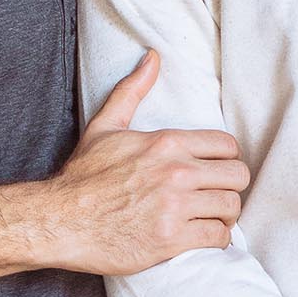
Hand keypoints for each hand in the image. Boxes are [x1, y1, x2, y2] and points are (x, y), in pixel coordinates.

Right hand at [49, 51, 248, 274]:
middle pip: (238, 176)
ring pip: (231, 207)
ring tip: (210, 218)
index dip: (226, 160)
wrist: (59, 221)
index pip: (227, 146)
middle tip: (216, 196)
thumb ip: (132, 91)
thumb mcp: (105, 127)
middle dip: (230, 187)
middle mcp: (176, 172)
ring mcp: (175, 207)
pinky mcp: (172, 239)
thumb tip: (152, 57)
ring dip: (224, 215)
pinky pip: (217, 237)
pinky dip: (216, 239)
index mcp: (166, 143)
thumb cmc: (83, 177)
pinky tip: (203, 237)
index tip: (214, 171)